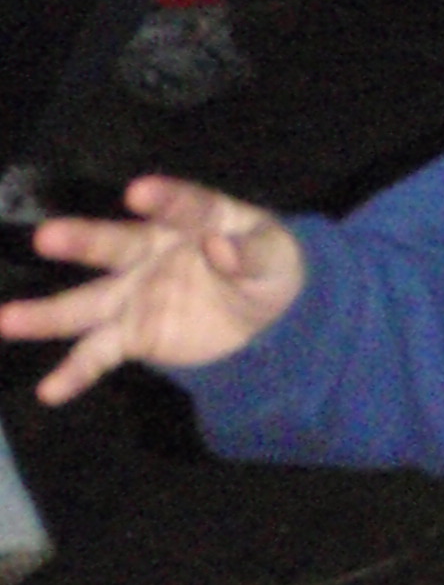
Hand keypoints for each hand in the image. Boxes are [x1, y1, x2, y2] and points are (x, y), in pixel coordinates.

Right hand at [1, 176, 305, 404]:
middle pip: (115, 247)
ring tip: (5, 320)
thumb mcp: (277, 257)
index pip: (181, 206)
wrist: (262, 315)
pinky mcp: (132, 333)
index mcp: (195, 222)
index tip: (138, 193)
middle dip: (83, 242)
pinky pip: (98, 353)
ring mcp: (135, 294)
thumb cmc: (266, 268)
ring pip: (87, 303)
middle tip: (47, 237)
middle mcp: (151, 253)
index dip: (163, 199)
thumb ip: (252, 252)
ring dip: (47, 313)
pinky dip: (75, 373)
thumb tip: (222, 247)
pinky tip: (49, 392)